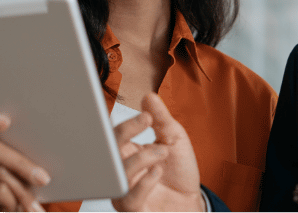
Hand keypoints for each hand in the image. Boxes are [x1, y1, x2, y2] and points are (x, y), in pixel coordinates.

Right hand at [0, 110, 47, 211]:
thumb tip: (33, 139)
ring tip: (33, 204)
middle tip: (44, 178)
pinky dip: (14, 201)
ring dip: (22, 189)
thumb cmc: (1, 194)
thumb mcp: (4, 169)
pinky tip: (14, 210)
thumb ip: (8, 150)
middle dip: (20, 161)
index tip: (7, 122)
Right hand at [112, 93, 204, 211]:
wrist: (191, 202)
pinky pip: (128, 198)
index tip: (146, 116)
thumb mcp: (174, 139)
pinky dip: (144, 182)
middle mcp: (121, 170)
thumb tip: (149, 96)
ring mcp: (124, 190)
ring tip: (162, 153)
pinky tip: (158, 172)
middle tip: (146, 121)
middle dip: (123, 132)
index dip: (126, 123)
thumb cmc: (178, 172)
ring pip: (117, 173)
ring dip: (141, 157)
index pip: (114, 135)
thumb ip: (161, 119)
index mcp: (127, 151)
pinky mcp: (132, 209)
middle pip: (106, 150)